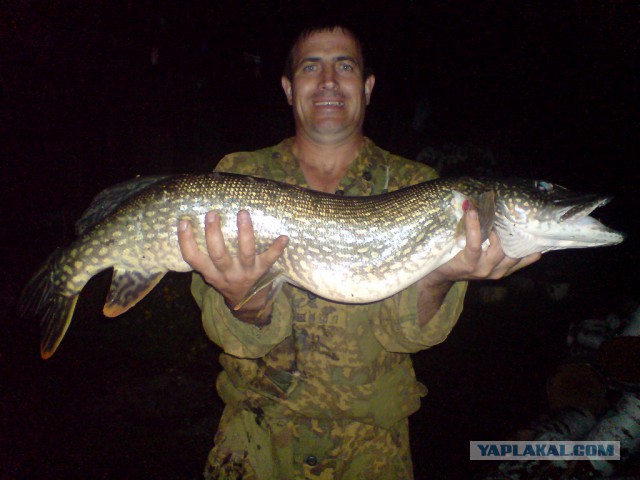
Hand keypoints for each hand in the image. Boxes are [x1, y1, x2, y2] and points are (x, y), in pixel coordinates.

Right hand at [178, 210, 288, 312]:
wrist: (247, 303)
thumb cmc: (226, 279)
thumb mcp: (211, 273)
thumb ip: (204, 255)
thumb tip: (192, 223)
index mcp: (211, 273)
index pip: (193, 258)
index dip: (186, 241)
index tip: (184, 221)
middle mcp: (227, 273)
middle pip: (218, 254)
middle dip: (214, 234)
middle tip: (212, 213)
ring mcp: (246, 272)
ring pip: (245, 253)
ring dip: (245, 233)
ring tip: (243, 213)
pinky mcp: (262, 270)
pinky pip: (270, 259)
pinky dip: (277, 248)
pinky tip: (284, 237)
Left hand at [416, 204, 539, 325]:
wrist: (438, 275)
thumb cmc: (461, 260)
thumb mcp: (483, 255)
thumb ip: (496, 245)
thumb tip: (507, 221)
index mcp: (502, 269)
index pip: (523, 259)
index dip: (532, 246)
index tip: (538, 232)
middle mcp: (496, 272)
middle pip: (514, 252)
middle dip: (514, 233)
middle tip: (510, 214)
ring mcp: (483, 269)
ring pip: (499, 249)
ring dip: (495, 229)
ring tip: (490, 212)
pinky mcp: (468, 264)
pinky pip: (475, 244)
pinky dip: (474, 227)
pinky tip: (472, 213)